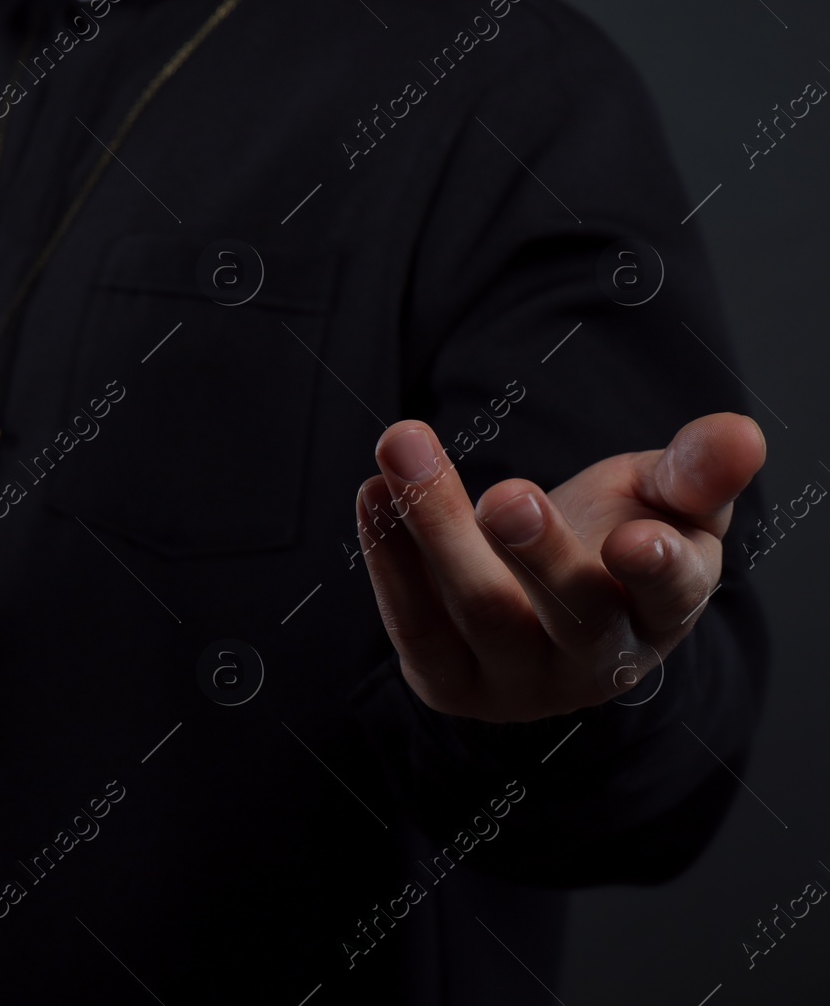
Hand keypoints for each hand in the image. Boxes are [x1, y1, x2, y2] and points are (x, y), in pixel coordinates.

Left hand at [355, 412, 765, 721]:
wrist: (540, 611)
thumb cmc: (616, 540)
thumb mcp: (664, 503)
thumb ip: (695, 472)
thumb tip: (741, 431)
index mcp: (662, 610)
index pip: (670, 593)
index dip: (656, 567)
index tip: (635, 537)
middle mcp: (595, 659)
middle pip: (570, 610)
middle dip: (538, 552)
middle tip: (506, 495)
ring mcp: (518, 680)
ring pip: (478, 610)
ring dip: (435, 527)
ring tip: (403, 447)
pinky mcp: (449, 682)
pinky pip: (413, 624)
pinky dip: (388, 555)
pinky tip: (373, 491)